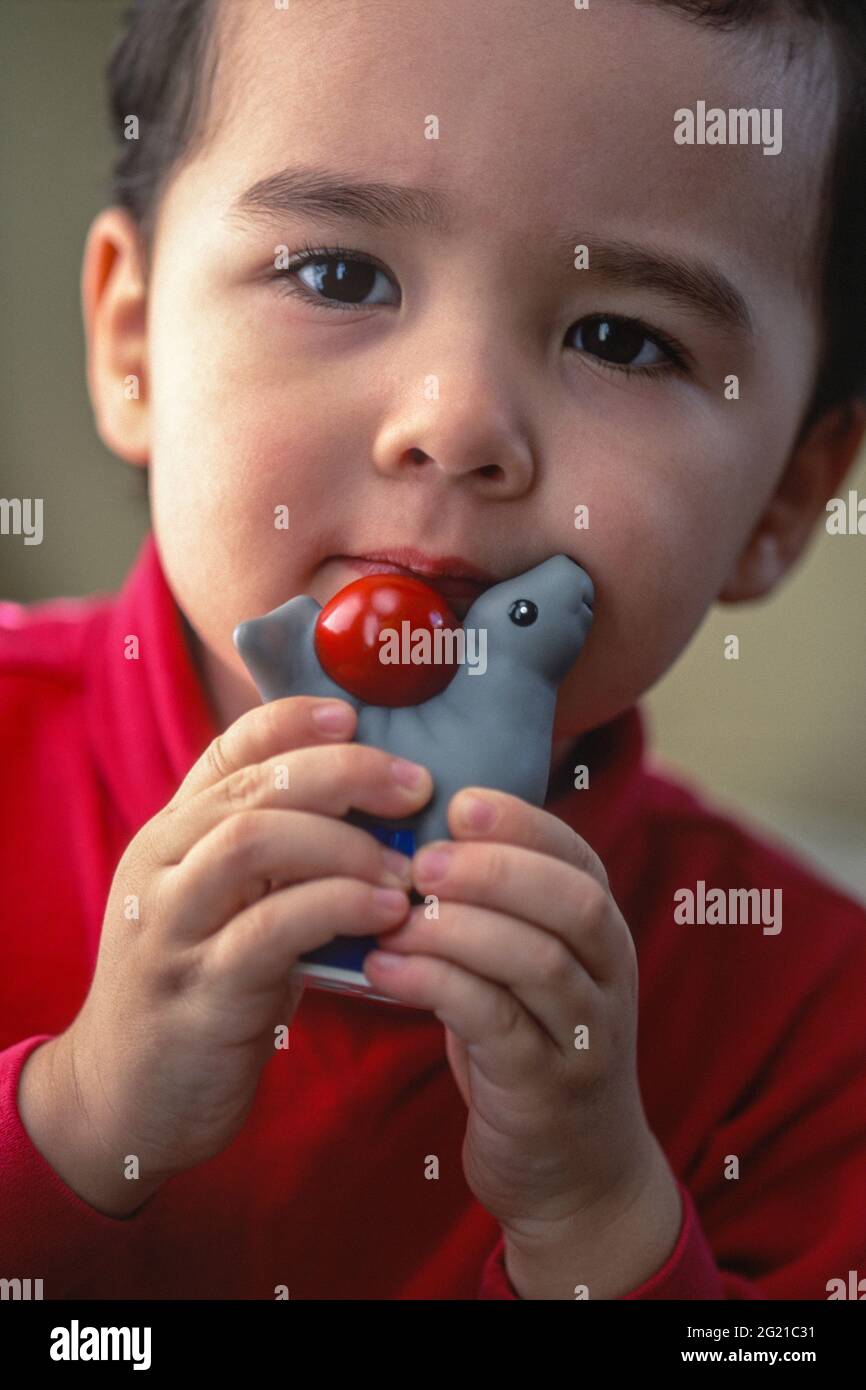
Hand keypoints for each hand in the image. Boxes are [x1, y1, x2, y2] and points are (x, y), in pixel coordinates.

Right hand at [19, 697, 429, 1215]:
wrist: (121, 1098)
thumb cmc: (200, 989)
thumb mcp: (227, 908)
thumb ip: (275, 858)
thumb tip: (373, 807)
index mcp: (172, 836)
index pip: (229, 748)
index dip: (293, 721)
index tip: (356, 714)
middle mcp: (163, 866)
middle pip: (255, 787)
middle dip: (345, 774)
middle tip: (415, 788)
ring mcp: (174, 927)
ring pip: (254, 841)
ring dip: (345, 844)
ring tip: (405, 868)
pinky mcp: (199, 990)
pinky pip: (272, 928)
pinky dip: (339, 908)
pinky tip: (388, 914)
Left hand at [363, 785, 681, 1296]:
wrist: (573, 1174)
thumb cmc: (528, 1045)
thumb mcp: (524, 968)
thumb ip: (494, 909)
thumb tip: (412, 831)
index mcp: (601, 933)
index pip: (578, 857)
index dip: (522, 822)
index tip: (458, 802)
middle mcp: (608, 976)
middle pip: (571, 901)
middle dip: (494, 869)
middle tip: (422, 861)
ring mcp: (583, 1036)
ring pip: (536, 960)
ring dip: (458, 928)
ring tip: (393, 916)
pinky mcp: (545, 1089)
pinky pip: (494, 1023)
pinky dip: (435, 986)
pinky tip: (384, 970)